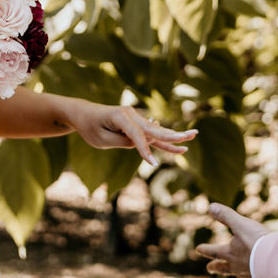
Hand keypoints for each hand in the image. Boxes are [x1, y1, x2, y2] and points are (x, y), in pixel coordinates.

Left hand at [63, 98, 194, 165]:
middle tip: (190, 137)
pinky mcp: (136, 123)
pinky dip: (164, 138)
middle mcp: (131, 114)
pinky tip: (178, 140)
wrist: (84, 114)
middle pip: (154, 129)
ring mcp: (135, 117)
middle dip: (172, 135)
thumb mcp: (101, 139)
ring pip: (157, 130)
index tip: (153, 164)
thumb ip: (122, 142)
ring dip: (174, 136)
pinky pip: (152, 133)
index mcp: (120, 116)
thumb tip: (143, 145)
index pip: (136, 136)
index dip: (145, 150)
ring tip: (193, 136)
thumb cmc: (90, 127)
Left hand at [197, 203, 270, 277]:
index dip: (206, 249)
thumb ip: (226, 216)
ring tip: (235, 275)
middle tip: (209, 269)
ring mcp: (250, 275)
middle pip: (224, 268)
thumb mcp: (240, 224)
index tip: (197, 249)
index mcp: (231, 254)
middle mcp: (238, 267)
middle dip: (216, 267)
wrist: (277, 262)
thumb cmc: (257, 242)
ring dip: (235, 274)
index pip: (214, 251)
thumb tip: (210, 206)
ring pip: (239, 275)